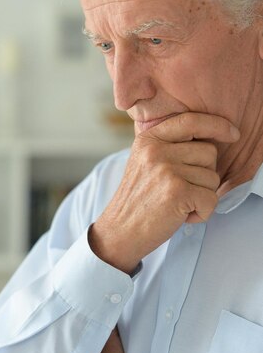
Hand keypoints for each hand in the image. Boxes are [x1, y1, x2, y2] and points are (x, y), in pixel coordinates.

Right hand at [89, 112, 239, 273]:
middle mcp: (156, 151)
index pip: (191, 120)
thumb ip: (170, 146)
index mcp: (149, 139)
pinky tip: (181, 216)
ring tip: (177, 204)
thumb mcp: (144, 162)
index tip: (232, 134)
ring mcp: (166, 170)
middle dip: (204, 175)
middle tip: (181, 190)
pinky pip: (211, 199)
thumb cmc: (138, 201)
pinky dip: (202, 213)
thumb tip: (210, 139)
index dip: (217, 125)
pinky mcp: (177, 192)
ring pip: (212, 178)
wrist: (120, 231)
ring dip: (202, 196)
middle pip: (209, 152)